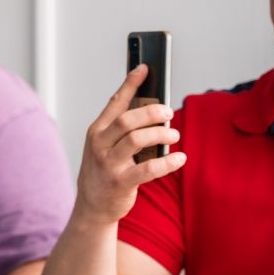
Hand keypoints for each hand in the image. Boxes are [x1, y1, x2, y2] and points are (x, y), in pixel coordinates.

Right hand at [76, 65, 185, 224]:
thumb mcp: (105, 145)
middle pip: (128, 119)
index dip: (130, 84)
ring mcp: (108, 163)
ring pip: (137, 139)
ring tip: (173, 134)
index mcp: (97, 131)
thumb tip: (151, 108)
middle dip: (152, 112)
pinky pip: (148, 169)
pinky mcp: (120, 182)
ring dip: (161, 134)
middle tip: (169, 113)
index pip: (115, 102)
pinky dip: (168, 163)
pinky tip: (180, 158)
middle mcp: (99, 144)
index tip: (145, 68)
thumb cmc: (105, 170)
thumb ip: (122, 128)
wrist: (92, 206)